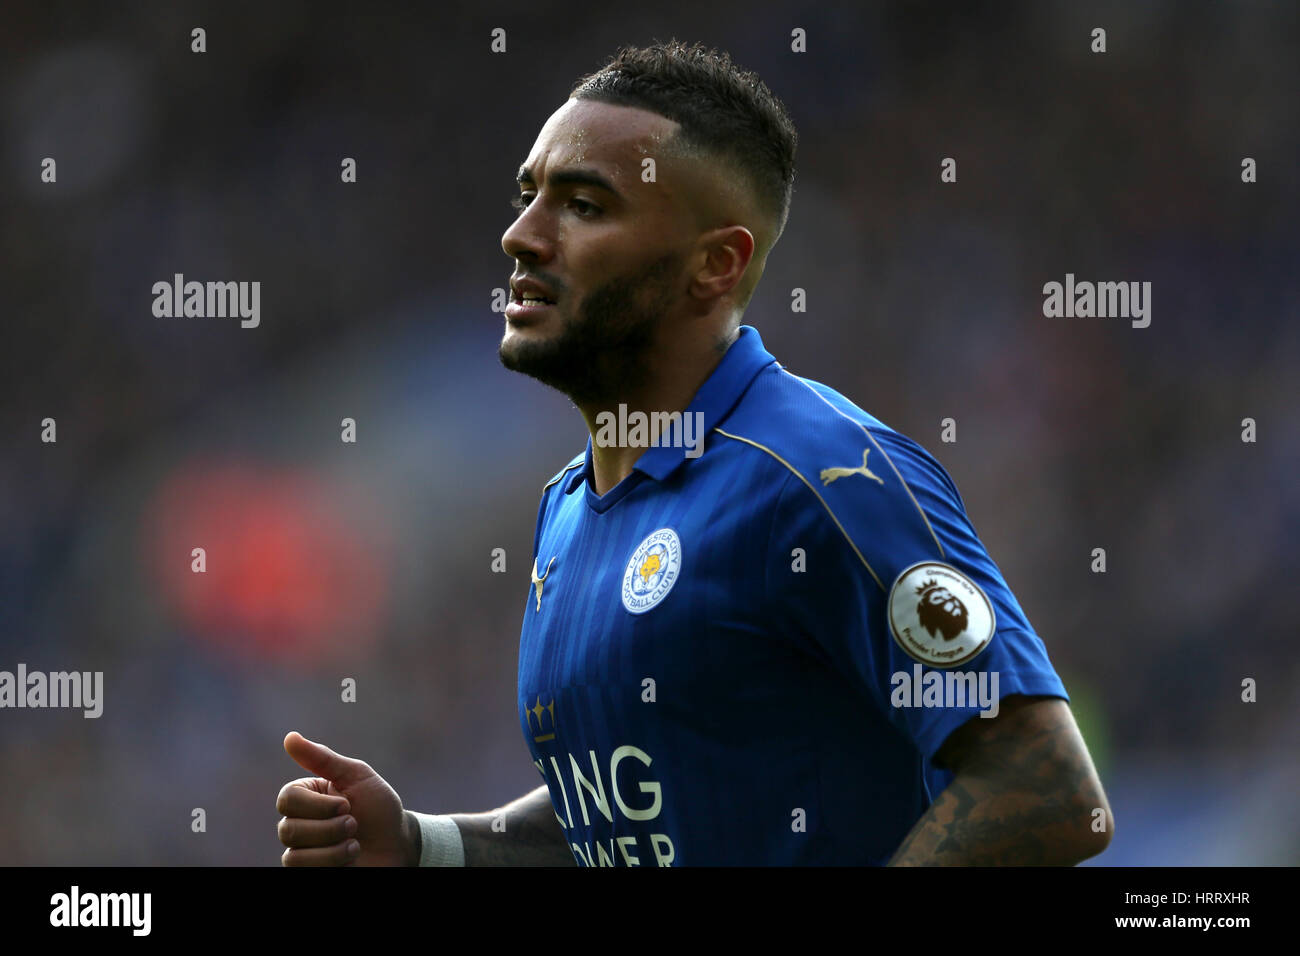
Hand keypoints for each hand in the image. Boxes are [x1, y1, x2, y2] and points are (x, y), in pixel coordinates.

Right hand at [276, 731, 417, 865]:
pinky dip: (333, 863)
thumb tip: (290, 737)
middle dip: (330, 828)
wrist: (399, 843)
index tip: (347, 803)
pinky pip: (302, 871)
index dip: (318, 805)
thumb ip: (322, 758)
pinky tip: (350, 857)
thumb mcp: (356, 776)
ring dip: (333, 849)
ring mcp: (303, 851)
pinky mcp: (310, 871)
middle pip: (288, 830)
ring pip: (294, 856)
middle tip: (354, 823)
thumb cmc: (379, 808)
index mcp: (306, 796)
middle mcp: (299, 824)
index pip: (287, 799)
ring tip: (354, 844)